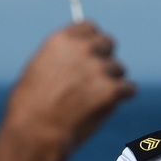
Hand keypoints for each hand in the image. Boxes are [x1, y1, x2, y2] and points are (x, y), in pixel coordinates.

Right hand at [6, 21, 134, 148]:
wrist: (36, 133)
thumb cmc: (31, 108)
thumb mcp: (39, 70)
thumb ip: (62, 57)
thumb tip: (78, 55)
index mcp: (62, 40)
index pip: (89, 27)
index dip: (92, 40)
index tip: (94, 51)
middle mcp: (82, 49)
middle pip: (109, 43)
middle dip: (105, 58)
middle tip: (98, 78)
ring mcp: (98, 69)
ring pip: (118, 69)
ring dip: (111, 82)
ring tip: (91, 102)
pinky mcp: (111, 90)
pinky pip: (128, 89)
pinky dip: (122, 98)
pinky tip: (107, 107)